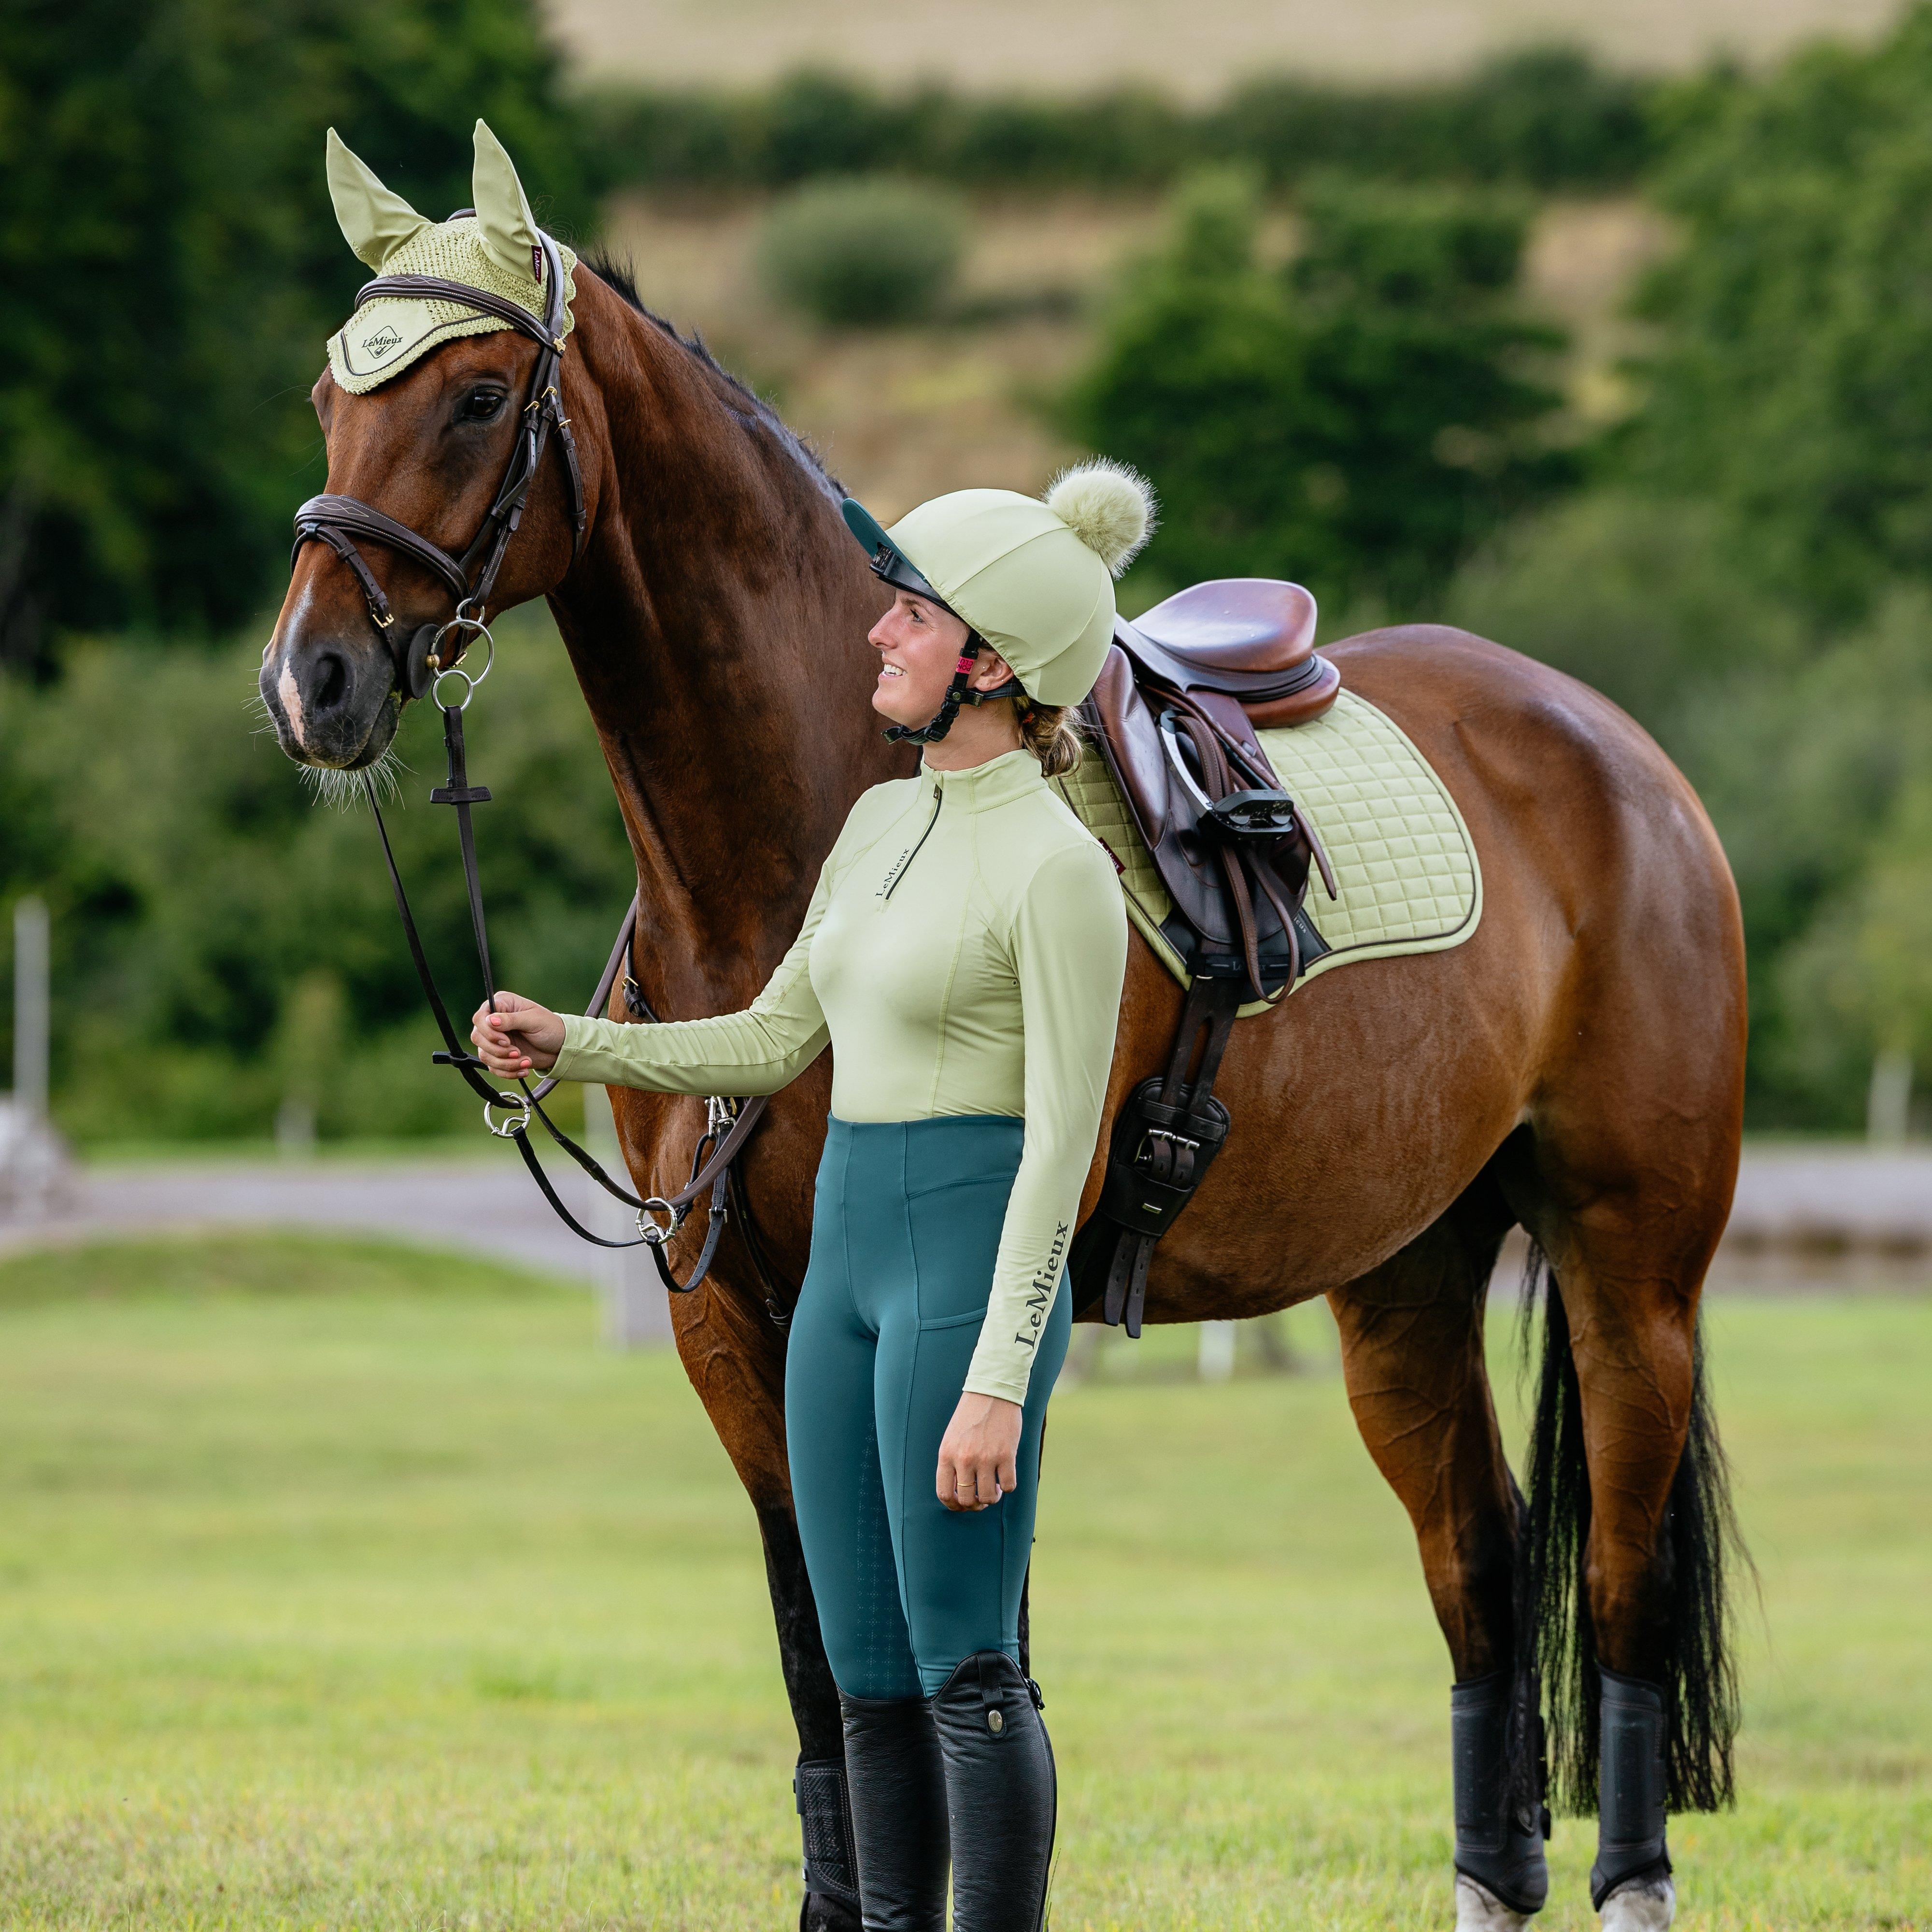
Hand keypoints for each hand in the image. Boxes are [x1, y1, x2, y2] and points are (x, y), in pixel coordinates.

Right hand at [469, 990, 565, 1076]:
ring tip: (525, 1061)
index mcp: (502, 1004)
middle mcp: (495, 1021)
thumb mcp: (533, 1020)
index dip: (489, 1032)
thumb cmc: (550, 1027)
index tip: (506, 1041)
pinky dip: (508, 1071)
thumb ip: (511, 1020)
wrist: (560, 1047)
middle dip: (497, 1050)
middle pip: (478, 1037)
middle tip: (517, 1052)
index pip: (480, 1017)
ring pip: (484, 1055)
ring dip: (505, 1063)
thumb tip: (490, 1020)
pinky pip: (493, 1067)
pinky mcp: (499, 1055)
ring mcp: (495, 1039)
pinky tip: (524, 1069)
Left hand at [936, 1392, 1022, 1511]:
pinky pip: (1008, 1486)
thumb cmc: (970, 1416)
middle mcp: (964, 1459)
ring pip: (988, 1497)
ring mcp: (985, 1458)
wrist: (991, 1393)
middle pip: (967, 1500)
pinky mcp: (1006, 1455)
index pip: (944, 1493)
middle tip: (981, 1497)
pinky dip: (1007, 1486)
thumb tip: (959, 1492)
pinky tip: (1005, 1476)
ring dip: (992, 1497)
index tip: (963, 1504)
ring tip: (994, 1487)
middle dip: (975, 1505)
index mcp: (946, 1454)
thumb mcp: (951, 1438)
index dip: (954, 1506)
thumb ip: (952, 1463)